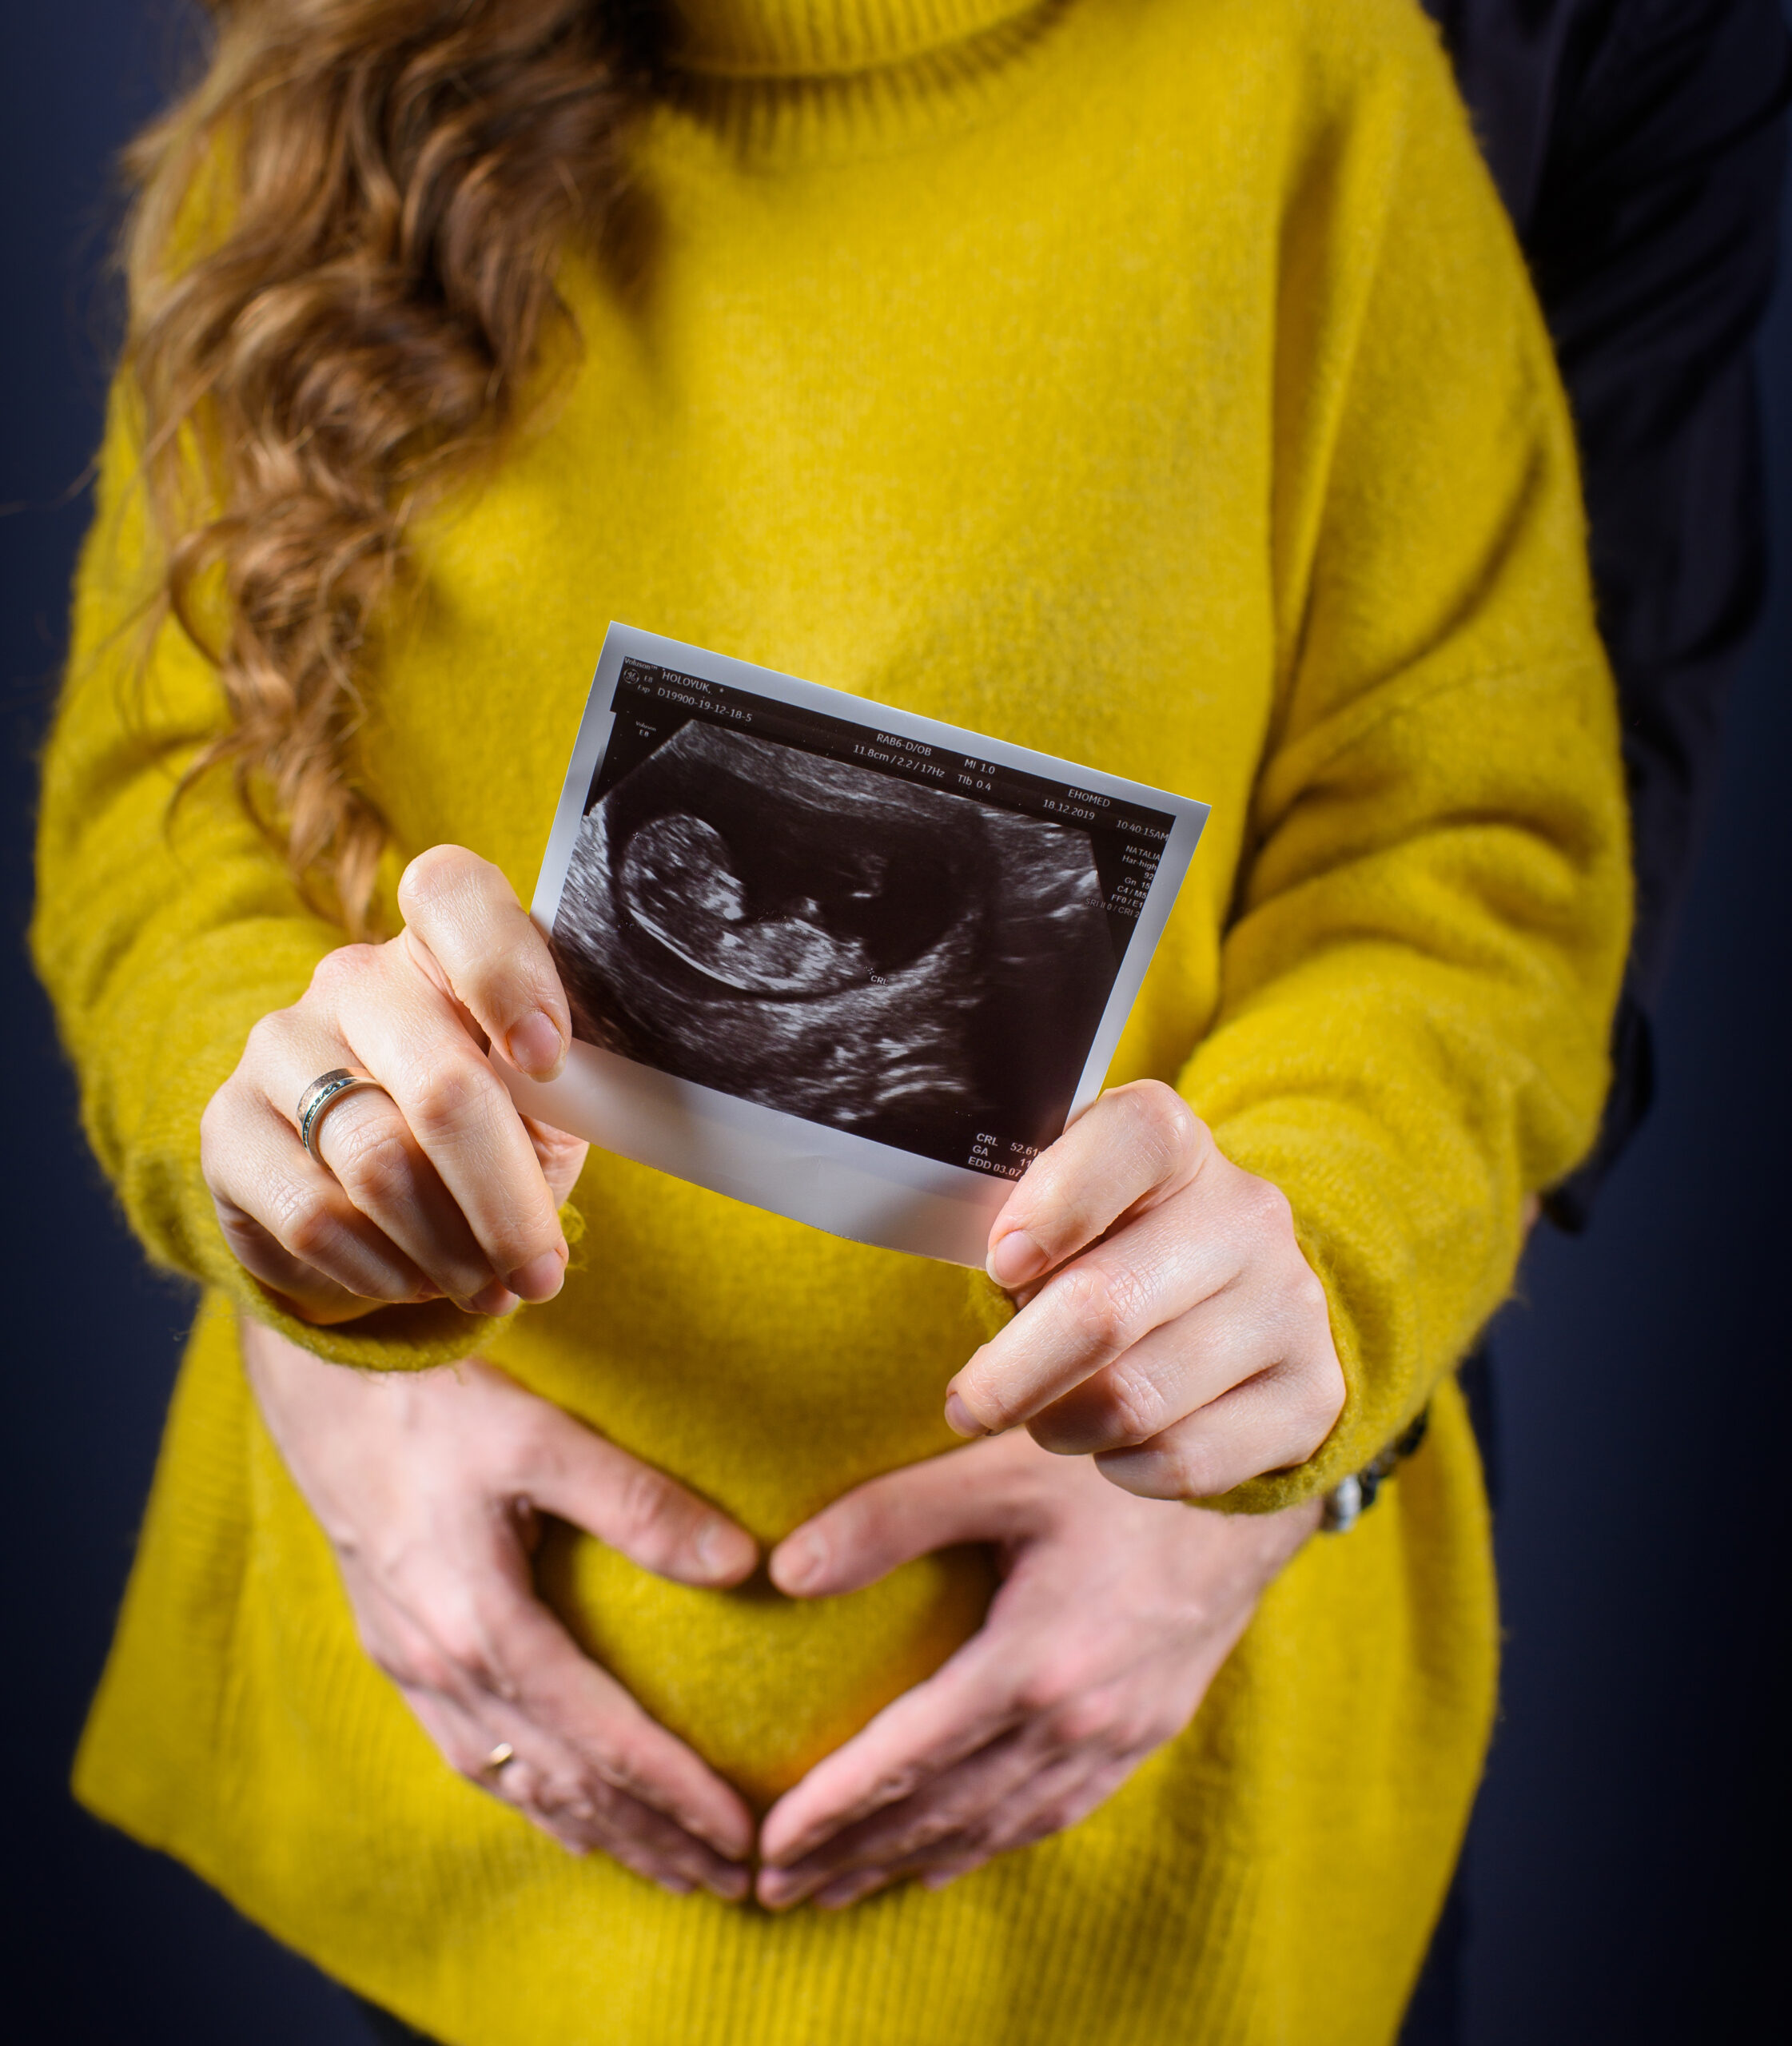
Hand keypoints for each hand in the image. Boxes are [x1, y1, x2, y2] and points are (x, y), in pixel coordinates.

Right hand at [202, 846, 585, 1324]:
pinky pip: (315, 1214)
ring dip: (450, 1248)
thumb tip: (586, 1107)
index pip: (453, 895)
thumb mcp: (545, 1105)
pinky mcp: (228, 1129)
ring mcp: (279, 1047)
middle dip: (505, 1199)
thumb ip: (565, 1092)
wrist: (373, 1203)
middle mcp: (354, 980)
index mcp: (441, 944)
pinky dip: (384, 1268)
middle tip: (542, 1272)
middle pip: (441, 1083)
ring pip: (380, 1164)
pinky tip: (415, 1281)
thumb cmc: (491, 1128)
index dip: (506, 972)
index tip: (549, 1058)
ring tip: (490, 1288)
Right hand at [241, 1319, 759, 1896]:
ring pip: (515, 1782)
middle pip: (563, 1785)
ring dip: (594, 1833)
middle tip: (729, 1882)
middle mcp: (441, 1666)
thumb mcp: (540, 1439)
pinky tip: (562, 1810)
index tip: (743, 1837)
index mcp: (481, 1625)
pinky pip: (473, 1754)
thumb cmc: (433, 1399)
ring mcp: (411, 1663)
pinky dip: (531, 1797)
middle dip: (649, 1840)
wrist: (321, 1378)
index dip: (677, 1797)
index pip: (603, 1743)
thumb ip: (639, 1504)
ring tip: (665, 1866)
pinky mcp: (396, 1646)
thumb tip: (744, 1562)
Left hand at [754, 1429, 1319, 1908]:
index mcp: (1037, 1661)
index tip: (766, 1847)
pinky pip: (1054, 1812)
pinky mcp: (1149, 1727)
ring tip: (837, 1889)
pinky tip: (946, 1860)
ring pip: (996, 1824)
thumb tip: (784, 1569)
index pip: (909, 1759)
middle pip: (944, 1810)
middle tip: (772, 1891)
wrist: (1255, 1485)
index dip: (833, 1809)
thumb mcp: (1000, 1470)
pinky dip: (990, 1844)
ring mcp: (1121, 1733)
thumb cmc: (1117, 1463)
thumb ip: (890, 1518)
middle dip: (853, 1855)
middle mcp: (1080, 1719)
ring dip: (910, 1861)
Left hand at [945, 1081, 1345, 1500]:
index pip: (1129, 1139)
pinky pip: (1185, 1461)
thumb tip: (960, 1263)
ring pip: (1137, 1400)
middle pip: (1105, 1307)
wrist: (1245, 1299)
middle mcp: (1245, 1214)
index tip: (999, 1263)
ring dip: (1060, 1425)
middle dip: (1011, 1374)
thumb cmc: (1112, 1247)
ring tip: (1042, 1417)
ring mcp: (1289, 1304)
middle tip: (967, 1404)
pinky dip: (1123, 1467)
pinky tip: (1111, 1445)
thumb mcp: (1066, 1206)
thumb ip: (1015, 1219)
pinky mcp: (1312, 1394)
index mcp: (1175, 1143)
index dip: (1053, 1204)